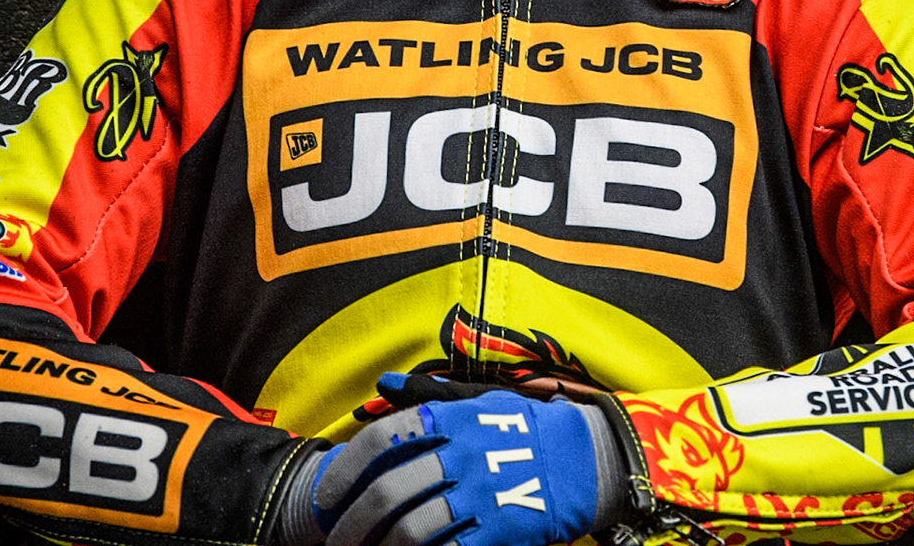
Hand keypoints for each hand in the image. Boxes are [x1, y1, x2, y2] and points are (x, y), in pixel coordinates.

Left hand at [312, 377, 627, 545]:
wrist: (587, 458)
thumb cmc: (527, 427)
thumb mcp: (480, 399)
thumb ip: (429, 395)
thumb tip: (383, 383)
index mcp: (452, 417)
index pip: (383, 438)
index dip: (346, 469)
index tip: (326, 497)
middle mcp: (462, 453)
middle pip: (389, 491)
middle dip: (353, 523)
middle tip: (336, 540)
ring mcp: (482, 494)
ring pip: (411, 529)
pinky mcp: (500, 529)